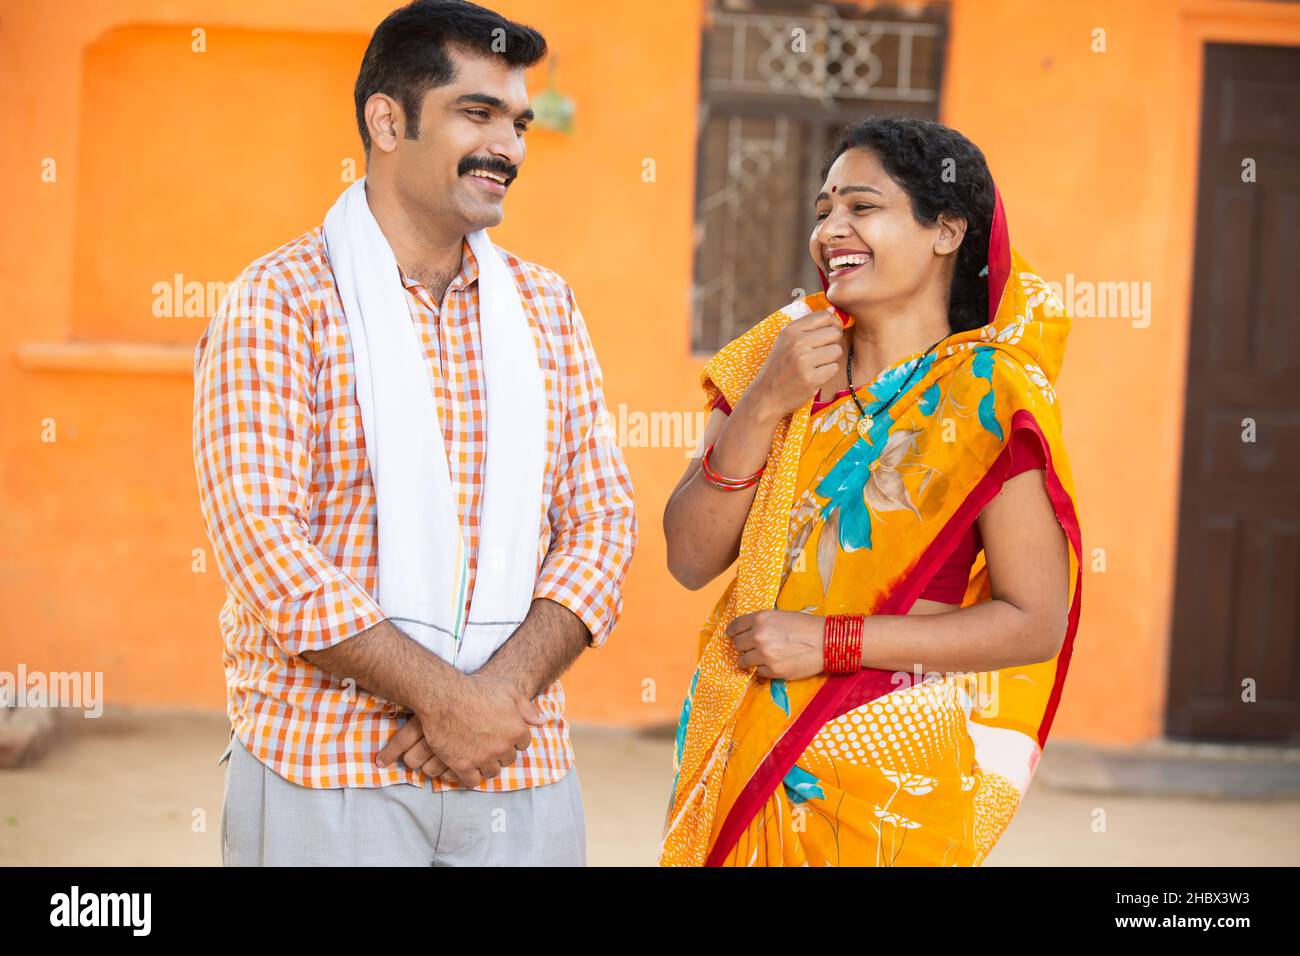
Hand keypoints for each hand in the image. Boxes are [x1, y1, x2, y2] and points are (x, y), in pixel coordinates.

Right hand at [377, 673, 543, 787]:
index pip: (523, 744)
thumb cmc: (476, 689)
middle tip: (486, 742)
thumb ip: (526, 708)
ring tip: (476, 754)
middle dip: (500, 752)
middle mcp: (503, 747)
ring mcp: (483, 758)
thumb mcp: (507, 690)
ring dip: (486, 765)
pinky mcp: (463, 766)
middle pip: (508, 759)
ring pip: (491, 772)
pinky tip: (465, 766)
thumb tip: (541, 722)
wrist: (443, 696)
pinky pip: (472, 781)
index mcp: (517, 729)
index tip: (500, 733)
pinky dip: (470, 776)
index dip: (512, 738)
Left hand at [727, 609, 826, 679]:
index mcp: (760, 618)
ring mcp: (764, 655)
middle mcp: (758, 636)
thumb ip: (762, 623)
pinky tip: (774, 663)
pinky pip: (758, 672)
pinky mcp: (773, 670)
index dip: (733, 632)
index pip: (734, 626)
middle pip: (737, 644)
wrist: (826, 641)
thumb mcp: (780, 616)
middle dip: (743, 646)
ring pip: (743, 660)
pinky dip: (763, 669)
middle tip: (751, 647)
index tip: (733, 635)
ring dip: (749, 660)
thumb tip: (746, 632)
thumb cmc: (806, 625)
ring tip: (760, 658)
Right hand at [748, 309, 842, 419]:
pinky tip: (814, 377)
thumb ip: (807, 326)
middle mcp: (797, 342)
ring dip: (830, 360)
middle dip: (832, 343)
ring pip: (837, 351)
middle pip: (835, 333)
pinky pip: (834, 369)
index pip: (824, 316)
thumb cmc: (779, 367)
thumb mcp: (785, 341)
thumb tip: (831, 311)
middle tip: (821, 354)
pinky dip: (827, 374)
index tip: (830, 333)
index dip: (833, 324)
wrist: (765, 395)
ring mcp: (804, 361)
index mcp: (791, 330)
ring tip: (815, 366)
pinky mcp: (811, 378)